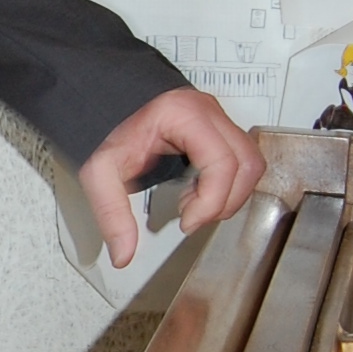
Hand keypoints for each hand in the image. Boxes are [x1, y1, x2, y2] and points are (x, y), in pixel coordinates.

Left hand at [78, 88, 264, 270]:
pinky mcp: (218, 129)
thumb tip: (123, 254)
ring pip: (251, 162)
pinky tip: (198, 192)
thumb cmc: (108, 124)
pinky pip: (241, 159)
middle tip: (192, 216)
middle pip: (247, 163)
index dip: (211, 200)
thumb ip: (112, 213)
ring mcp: (217, 118)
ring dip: (231, 193)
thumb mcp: (101, 171)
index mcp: (184, 115)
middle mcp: (208, 113)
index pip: (223, 163)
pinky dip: (228, 183)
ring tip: (194, 204)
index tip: (187, 222)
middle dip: (225, 200)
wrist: (106, 97)